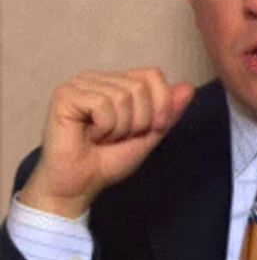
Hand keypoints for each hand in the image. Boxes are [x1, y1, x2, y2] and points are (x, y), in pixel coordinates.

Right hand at [20, 68, 194, 217]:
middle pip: (140, 86)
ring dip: (120, 127)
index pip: (152, 74)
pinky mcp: (65, 95)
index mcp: (117, 83)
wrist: (80, 185)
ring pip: (122, 96)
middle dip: (139, 120)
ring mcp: (80, 84)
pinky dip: (104, 127)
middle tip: (118, 137)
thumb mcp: (149, 135)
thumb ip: (168, 112)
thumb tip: (188, 87)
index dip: (161, 103)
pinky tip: (90, 136)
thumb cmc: (108, 161)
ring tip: (103, 138)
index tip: (152, 129)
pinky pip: (102, 104)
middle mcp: (98, 79)